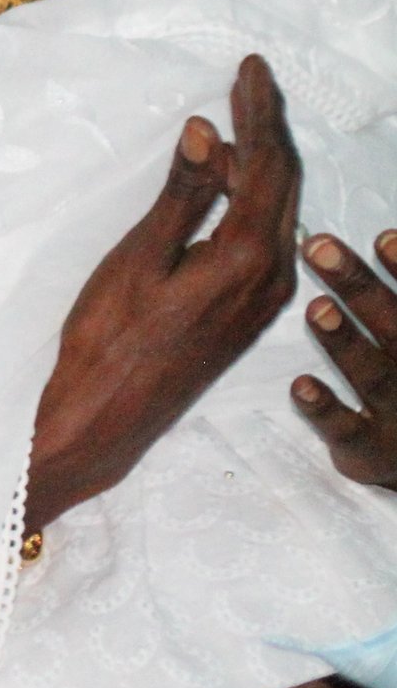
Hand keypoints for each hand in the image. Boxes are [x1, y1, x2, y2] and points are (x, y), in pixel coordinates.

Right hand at [29, 55, 300, 530]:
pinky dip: (253, 196)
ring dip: (263, 160)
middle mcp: (271, 275)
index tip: (249, 66)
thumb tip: (207, 131)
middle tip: (250, 81)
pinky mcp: (247, 311)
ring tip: (241, 119)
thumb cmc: (109, 340)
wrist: (106, 418)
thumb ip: (180, 196)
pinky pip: (267, 235)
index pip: (264, 165)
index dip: (258, 110)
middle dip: (269, 127)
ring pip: (278, 209)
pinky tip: (230, 183)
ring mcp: (264, 297)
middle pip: (283, 182)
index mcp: (247, 257)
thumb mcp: (137, 260)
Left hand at [293, 229, 396, 486]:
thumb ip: (389, 302)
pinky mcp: (371, 452)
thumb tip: (385, 235)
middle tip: (320, 249)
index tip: (383, 236)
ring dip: (345, 342)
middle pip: (396, 329)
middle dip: (360, 288)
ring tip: (316, 309)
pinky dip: (325, 409)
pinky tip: (301, 386)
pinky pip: (347, 431)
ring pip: (372, 376)